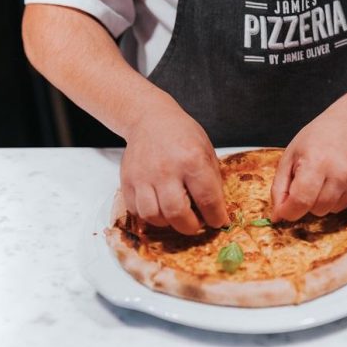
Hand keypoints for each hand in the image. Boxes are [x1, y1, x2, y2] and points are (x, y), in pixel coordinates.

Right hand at [120, 102, 228, 233]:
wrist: (150, 119)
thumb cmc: (182, 134)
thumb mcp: (206, 151)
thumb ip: (212, 181)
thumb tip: (218, 210)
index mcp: (192, 160)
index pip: (207, 200)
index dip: (216, 217)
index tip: (218, 222)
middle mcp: (166, 169)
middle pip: (177, 214)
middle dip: (191, 227)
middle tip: (197, 223)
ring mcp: (143, 176)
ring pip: (153, 216)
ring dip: (168, 223)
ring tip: (177, 215)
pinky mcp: (127, 180)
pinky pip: (136, 210)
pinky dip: (149, 216)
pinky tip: (160, 207)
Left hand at [271, 112, 346, 220]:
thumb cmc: (318, 136)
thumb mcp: (289, 156)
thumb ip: (279, 187)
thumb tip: (277, 215)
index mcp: (317, 162)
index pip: (300, 201)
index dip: (288, 211)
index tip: (284, 209)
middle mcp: (340, 172)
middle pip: (317, 210)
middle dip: (307, 202)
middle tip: (308, 182)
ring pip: (332, 211)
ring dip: (323, 201)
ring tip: (324, 178)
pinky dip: (338, 198)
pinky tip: (337, 179)